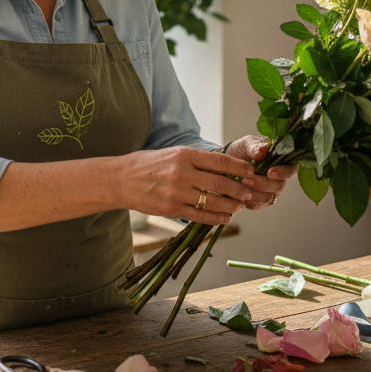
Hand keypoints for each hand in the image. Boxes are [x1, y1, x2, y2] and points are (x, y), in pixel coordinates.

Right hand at [119, 146, 257, 225]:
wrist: (120, 180)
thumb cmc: (147, 164)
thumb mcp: (171, 153)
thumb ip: (195, 159)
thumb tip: (223, 166)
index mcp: (183, 154)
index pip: (219, 160)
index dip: (238, 167)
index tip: (250, 172)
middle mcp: (181, 172)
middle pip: (220, 183)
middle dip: (239, 189)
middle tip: (249, 193)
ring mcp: (176, 192)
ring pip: (212, 201)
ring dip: (230, 205)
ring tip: (238, 206)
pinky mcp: (171, 208)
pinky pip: (199, 216)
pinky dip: (215, 218)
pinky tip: (225, 218)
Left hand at [224, 135, 295, 210]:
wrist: (227, 164)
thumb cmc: (242, 150)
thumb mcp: (246, 144)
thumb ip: (254, 147)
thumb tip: (262, 151)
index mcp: (282, 161)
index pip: (290, 169)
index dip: (283, 173)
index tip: (270, 172)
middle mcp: (279, 178)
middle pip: (279, 186)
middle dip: (263, 184)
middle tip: (247, 180)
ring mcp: (270, 191)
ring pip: (269, 198)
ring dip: (255, 194)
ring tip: (241, 184)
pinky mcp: (260, 200)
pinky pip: (258, 205)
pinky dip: (249, 201)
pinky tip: (239, 194)